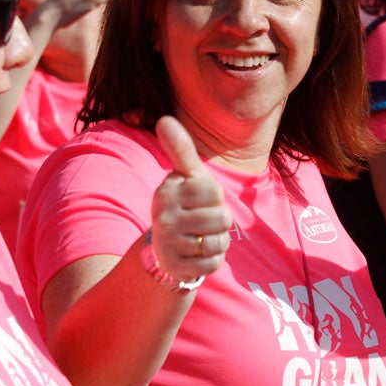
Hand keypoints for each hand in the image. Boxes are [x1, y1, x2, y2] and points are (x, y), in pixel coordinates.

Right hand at [150, 116, 230, 282]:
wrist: (166, 246)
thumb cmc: (185, 203)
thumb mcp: (186, 176)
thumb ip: (180, 149)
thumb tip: (164, 119)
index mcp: (168, 190)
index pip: (214, 191)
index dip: (216, 196)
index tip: (202, 198)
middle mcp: (163, 216)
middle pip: (221, 218)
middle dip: (220, 221)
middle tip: (204, 221)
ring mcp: (168, 242)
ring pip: (218, 242)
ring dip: (218, 241)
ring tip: (202, 236)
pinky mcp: (175, 266)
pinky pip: (212, 264)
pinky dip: (213, 260)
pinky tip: (199, 254)